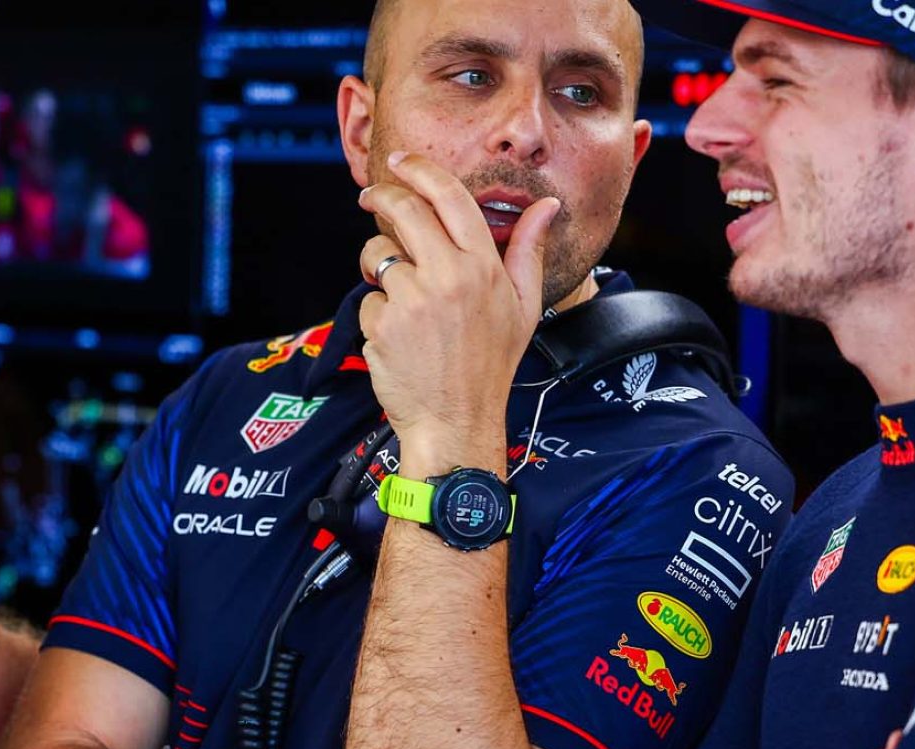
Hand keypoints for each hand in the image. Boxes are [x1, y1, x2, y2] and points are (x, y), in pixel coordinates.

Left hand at [355, 152, 559, 476]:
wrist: (456, 422)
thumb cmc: (489, 366)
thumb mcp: (523, 308)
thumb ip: (528, 251)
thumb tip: (546, 206)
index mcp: (484, 267)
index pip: (449, 196)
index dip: (420, 170)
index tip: (401, 161)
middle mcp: (449, 276)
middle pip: (404, 211)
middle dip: (382, 197)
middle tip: (372, 197)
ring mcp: (413, 300)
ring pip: (378, 255)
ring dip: (378, 266)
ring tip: (399, 297)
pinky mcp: (384, 323)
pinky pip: (368, 299)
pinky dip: (376, 313)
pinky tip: (398, 337)